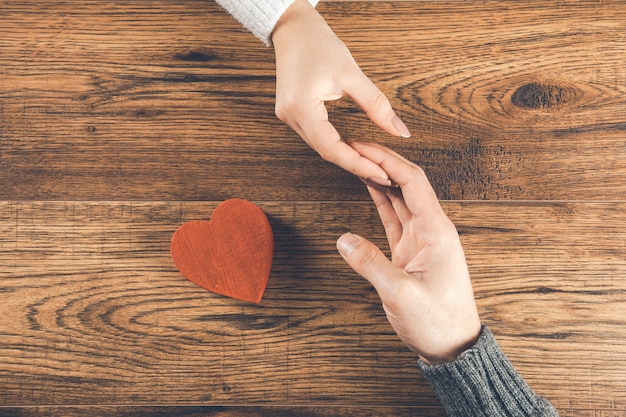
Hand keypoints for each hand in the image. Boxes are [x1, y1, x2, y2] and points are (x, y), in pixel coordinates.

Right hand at [271, 0, 410, 184]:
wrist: (293, 29)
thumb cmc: (318, 44)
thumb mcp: (352, 74)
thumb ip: (376, 105)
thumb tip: (399, 130)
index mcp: (301, 107)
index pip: (331, 148)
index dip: (357, 164)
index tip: (379, 174)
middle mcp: (290, 116)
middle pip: (325, 151)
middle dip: (354, 163)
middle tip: (381, 174)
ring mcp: (288, 117)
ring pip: (319, 146)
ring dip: (344, 156)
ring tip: (370, 166)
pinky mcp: (291, 114)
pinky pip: (315, 136)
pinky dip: (334, 145)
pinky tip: (351, 149)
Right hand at [336, 142, 480, 363]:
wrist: (453, 346)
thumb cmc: (437, 322)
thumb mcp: (400, 294)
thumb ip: (370, 264)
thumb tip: (344, 240)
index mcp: (437, 231)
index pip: (412, 181)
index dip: (386, 159)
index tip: (362, 146)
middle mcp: (431, 229)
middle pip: (406, 183)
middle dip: (381, 161)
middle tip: (354, 146)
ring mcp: (422, 239)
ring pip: (399, 198)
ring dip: (380, 178)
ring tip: (357, 160)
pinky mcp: (412, 251)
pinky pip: (395, 218)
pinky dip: (381, 201)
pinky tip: (369, 187)